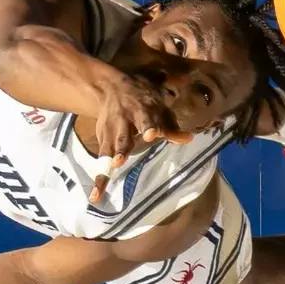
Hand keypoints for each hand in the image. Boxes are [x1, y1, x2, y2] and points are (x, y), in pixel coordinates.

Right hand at [87, 75, 193, 201]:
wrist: (109, 86)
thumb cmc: (142, 101)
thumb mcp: (158, 108)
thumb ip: (171, 127)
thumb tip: (189, 139)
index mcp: (140, 111)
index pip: (145, 120)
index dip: (148, 127)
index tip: (150, 135)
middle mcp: (122, 122)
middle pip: (122, 138)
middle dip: (120, 149)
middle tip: (119, 161)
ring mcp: (110, 133)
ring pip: (107, 153)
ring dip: (105, 170)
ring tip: (102, 188)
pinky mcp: (102, 141)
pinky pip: (101, 163)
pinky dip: (99, 180)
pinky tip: (96, 196)